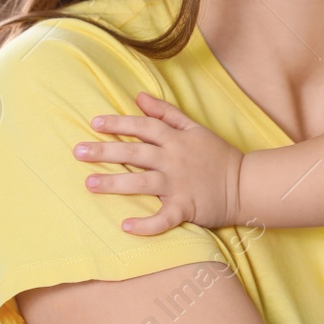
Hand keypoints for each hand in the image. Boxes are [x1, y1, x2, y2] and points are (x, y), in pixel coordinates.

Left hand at [75, 91, 244, 233]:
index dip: (119, 124)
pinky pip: (164, 218)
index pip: (144, 127)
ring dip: (115, 184)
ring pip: (142, 183)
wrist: (245, 184)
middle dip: (106, 152)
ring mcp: (179, 185)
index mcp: (177, 139)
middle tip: (78, 152)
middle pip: (136, 153)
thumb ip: (167, 113)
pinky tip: (126, 227)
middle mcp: (175, 160)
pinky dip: (147, 224)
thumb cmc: (217, 156)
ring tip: (89, 184)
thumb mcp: (195, 128)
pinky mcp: (186, 208)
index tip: (95, 123)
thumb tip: (139, 97)